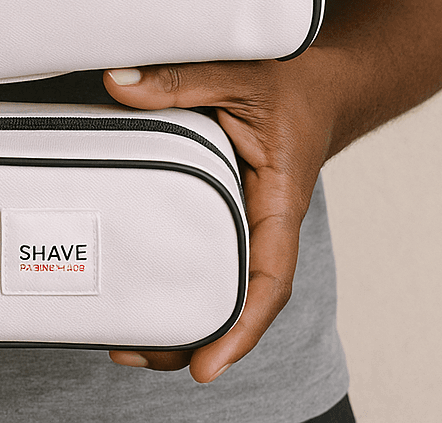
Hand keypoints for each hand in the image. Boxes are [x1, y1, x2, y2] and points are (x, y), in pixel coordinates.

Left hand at [102, 52, 334, 383]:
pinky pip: (210, 253)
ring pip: (221, 282)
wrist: (322, 84)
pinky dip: (182, 278)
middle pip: (237, 297)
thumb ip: (180, 80)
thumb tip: (119, 83)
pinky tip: (142, 288)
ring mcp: (247, 220)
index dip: (241, 326)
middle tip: (133, 354)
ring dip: (183, 316)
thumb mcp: (239, 75)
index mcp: (279, 200)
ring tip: (127, 340)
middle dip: (194, 337)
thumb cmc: (294, 83)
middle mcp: (264, 221)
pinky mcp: (229, 209)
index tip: (206, 366)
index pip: (268, 277)